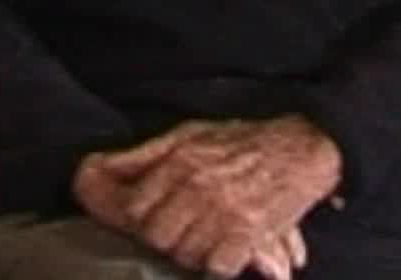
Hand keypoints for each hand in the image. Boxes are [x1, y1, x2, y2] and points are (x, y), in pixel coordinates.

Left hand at [92, 116, 341, 276]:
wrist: (303, 147)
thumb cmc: (244, 141)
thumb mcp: (191, 134)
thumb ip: (145, 154)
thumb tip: (98, 168)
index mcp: (180, 160)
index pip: (136, 208)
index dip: (141, 220)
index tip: (153, 221)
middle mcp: (197, 185)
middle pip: (156, 236)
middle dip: (165, 240)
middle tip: (181, 235)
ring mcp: (222, 211)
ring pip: (183, 254)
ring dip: (192, 254)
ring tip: (205, 242)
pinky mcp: (248, 232)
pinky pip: (217, 266)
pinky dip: (219, 266)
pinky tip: (224, 253)